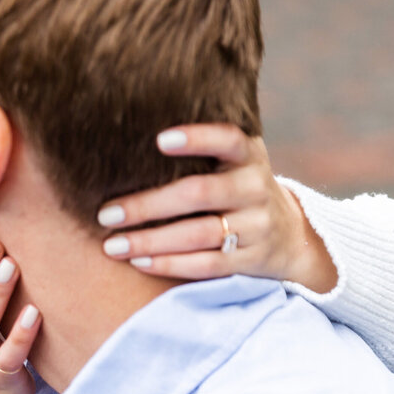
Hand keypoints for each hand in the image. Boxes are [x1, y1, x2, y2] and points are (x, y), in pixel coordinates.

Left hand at [96, 124, 337, 291]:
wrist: (288, 235)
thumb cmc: (235, 186)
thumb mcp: (231, 161)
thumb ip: (199, 147)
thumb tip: (127, 129)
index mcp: (248, 156)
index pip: (227, 139)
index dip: (197, 138)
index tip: (160, 139)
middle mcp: (255, 188)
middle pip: (198, 194)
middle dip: (147, 205)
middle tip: (105, 213)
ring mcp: (256, 226)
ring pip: (198, 234)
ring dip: (150, 241)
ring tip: (111, 245)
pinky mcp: (251, 260)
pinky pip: (207, 264)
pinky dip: (169, 264)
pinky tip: (138, 262)